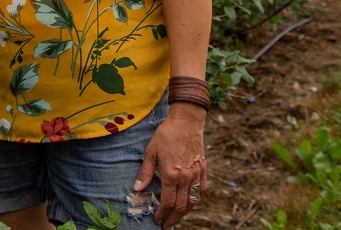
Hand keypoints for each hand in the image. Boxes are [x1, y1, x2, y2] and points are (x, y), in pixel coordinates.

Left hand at [132, 105, 206, 227]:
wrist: (187, 121)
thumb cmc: (167, 134)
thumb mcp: (151, 151)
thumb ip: (145, 172)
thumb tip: (137, 189)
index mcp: (171, 174)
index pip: (167, 202)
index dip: (162, 214)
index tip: (157, 220)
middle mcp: (185, 178)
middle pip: (180, 206)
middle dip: (173, 218)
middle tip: (166, 224)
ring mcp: (196, 174)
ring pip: (192, 201)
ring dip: (184, 212)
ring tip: (176, 216)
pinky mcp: (203, 169)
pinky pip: (200, 190)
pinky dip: (195, 198)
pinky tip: (189, 200)